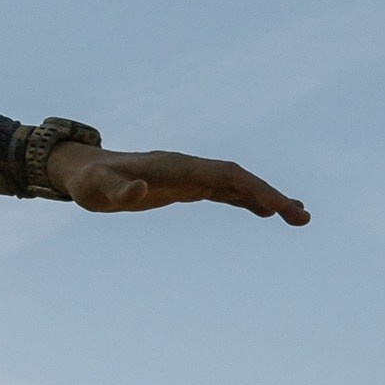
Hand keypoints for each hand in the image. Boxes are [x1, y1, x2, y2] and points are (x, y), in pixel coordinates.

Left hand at [46, 137, 306, 226]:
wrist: (82, 172)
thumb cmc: (89, 182)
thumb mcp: (98, 189)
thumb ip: (118, 189)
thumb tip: (140, 191)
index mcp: (176, 166)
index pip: (223, 175)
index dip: (250, 189)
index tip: (275, 207)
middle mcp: (188, 168)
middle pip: (239, 178)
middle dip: (271, 195)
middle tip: (302, 218)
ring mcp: (189, 176)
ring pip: (237, 185)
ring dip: (267, 198)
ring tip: (299, 217)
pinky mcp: (185, 187)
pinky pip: (224, 192)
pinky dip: (248, 200)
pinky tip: (266, 212)